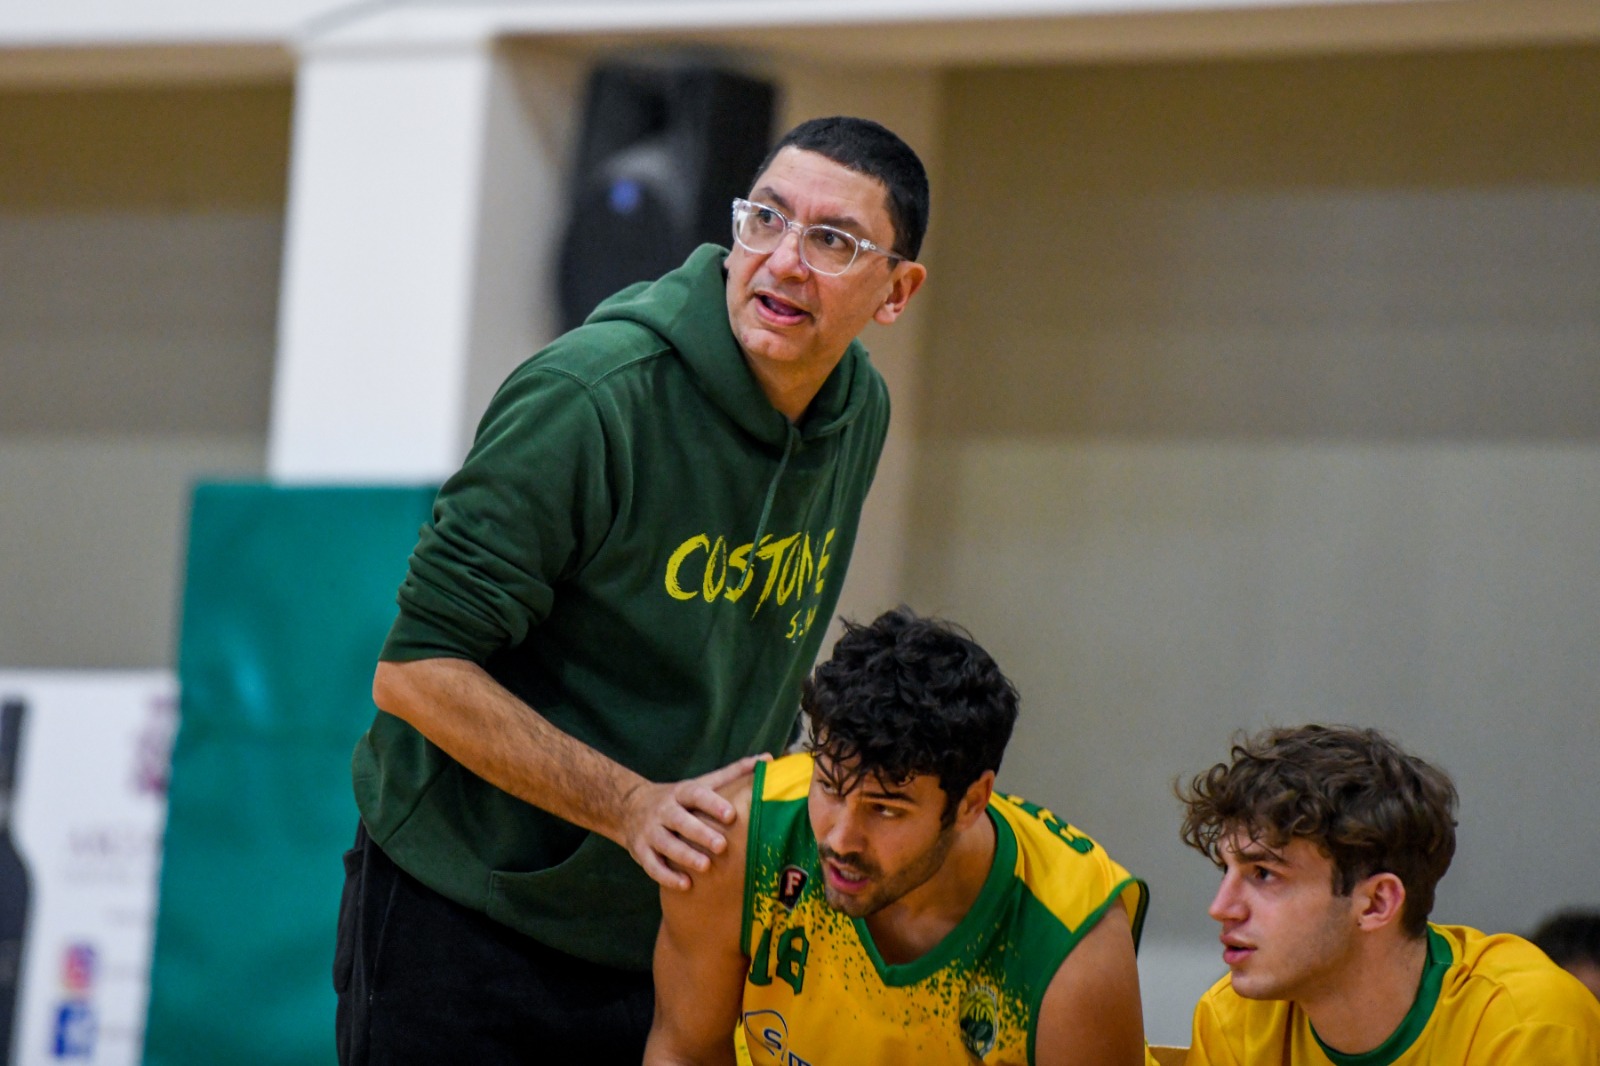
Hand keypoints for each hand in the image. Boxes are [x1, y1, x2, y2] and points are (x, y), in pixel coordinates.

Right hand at [622, 754, 767, 890]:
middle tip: (722, 845)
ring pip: (665, 844)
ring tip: (705, 866)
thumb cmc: (679, 799)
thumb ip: (733, 773)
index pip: (696, 794)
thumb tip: (768, 758)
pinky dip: (667, 876)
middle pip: (680, 821)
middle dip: (700, 833)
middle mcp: (663, 810)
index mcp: (681, 793)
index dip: (712, 804)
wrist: (630, 808)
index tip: (731, 814)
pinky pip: (652, 866)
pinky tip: (686, 885)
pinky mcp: (641, 852)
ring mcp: (650, 832)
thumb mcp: (701, 783)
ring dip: (685, 856)